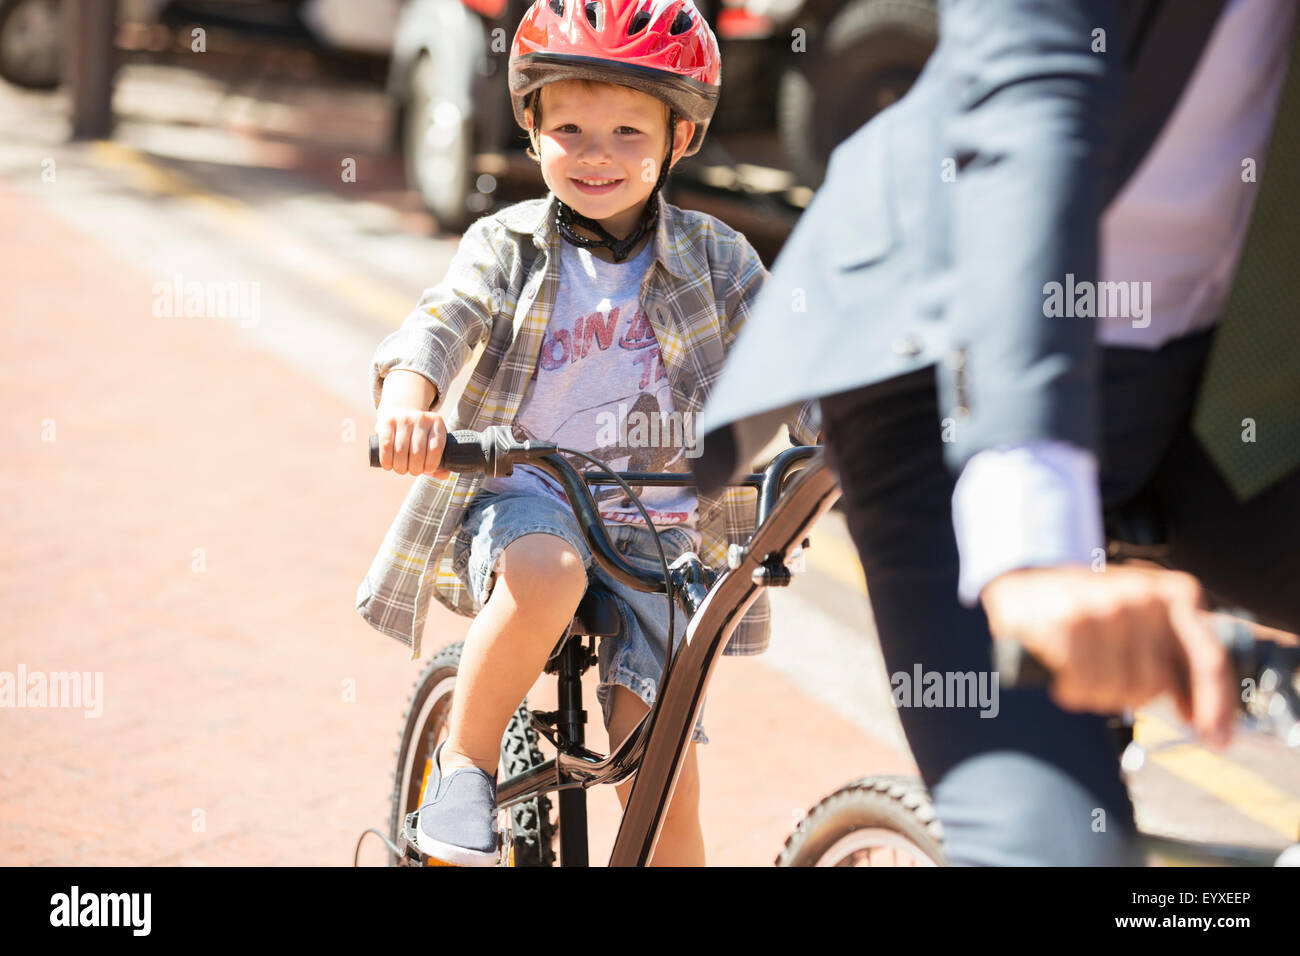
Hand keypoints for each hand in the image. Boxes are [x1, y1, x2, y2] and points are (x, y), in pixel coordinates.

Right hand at [373, 407, 449, 478]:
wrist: (401, 414)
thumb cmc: (420, 436)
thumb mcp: (433, 443)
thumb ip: (441, 461)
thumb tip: (443, 475)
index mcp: (437, 423)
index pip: (436, 448)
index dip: (431, 465)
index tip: (426, 470)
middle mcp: (422, 419)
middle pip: (418, 452)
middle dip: (415, 469)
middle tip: (413, 471)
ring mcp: (404, 418)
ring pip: (401, 451)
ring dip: (400, 467)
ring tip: (401, 469)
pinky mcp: (388, 422)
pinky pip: (386, 446)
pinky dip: (386, 460)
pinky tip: (388, 465)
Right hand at [981, 565, 1235, 746]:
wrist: (1022, 580)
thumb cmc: (1087, 607)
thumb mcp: (1141, 617)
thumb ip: (1174, 656)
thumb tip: (1207, 719)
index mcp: (1173, 592)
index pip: (1208, 658)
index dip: (1215, 705)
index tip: (1216, 739)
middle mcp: (1144, 595)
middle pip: (1153, 686)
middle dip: (1123, 692)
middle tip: (1100, 672)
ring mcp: (1106, 608)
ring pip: (1117, 691)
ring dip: (1093, 692)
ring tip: (1077, 665)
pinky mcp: (1069, 624)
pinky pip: (1081, 686)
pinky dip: (1069, 688)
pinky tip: (1060, 666)